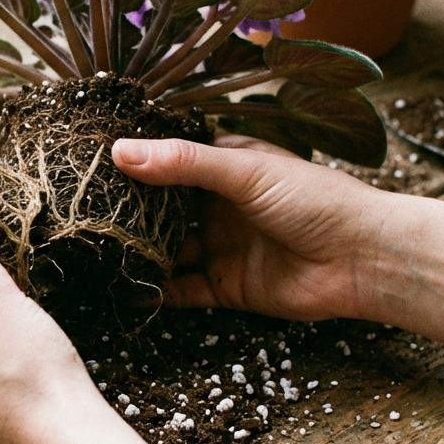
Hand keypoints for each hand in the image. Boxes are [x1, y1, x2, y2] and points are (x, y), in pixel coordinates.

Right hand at [113, 134, 386, 320]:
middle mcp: (219, 204)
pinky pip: (183, 290)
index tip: (87, 161)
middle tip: (79, 211)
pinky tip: (126, 290)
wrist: (364, 260)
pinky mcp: (227, 286)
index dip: (135, 160)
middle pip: (162, 207)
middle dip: (128, 210)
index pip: (170, 158)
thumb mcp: (245, 171)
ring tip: (92, 252)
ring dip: (138, 252)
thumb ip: (184, 164)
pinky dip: (156, 293)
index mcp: (227, 164)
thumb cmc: (317, 200)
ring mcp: (222, 246)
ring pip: (168, 249)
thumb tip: (120, 151)